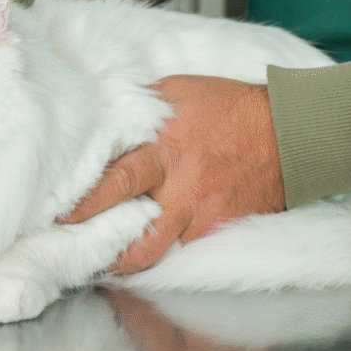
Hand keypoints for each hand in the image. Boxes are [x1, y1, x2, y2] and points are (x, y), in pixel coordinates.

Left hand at [59, 75, 283, 273]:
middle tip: (74, 252)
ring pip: (156, 253)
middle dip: (100, 249)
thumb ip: (139, 108)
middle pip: (134, 236)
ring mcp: (202, 214)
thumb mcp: (178, 91)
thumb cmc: (230, 106)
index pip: (116, 183)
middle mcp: (181, 189)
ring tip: (105, 259)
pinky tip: (148, 246)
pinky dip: (164, 249)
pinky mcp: (220, 229)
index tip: (60, 215)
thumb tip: (102, 114)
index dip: (84, 204)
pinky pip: (183, 248)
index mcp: (164, 151)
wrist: (290, 132)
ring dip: (129, 258)